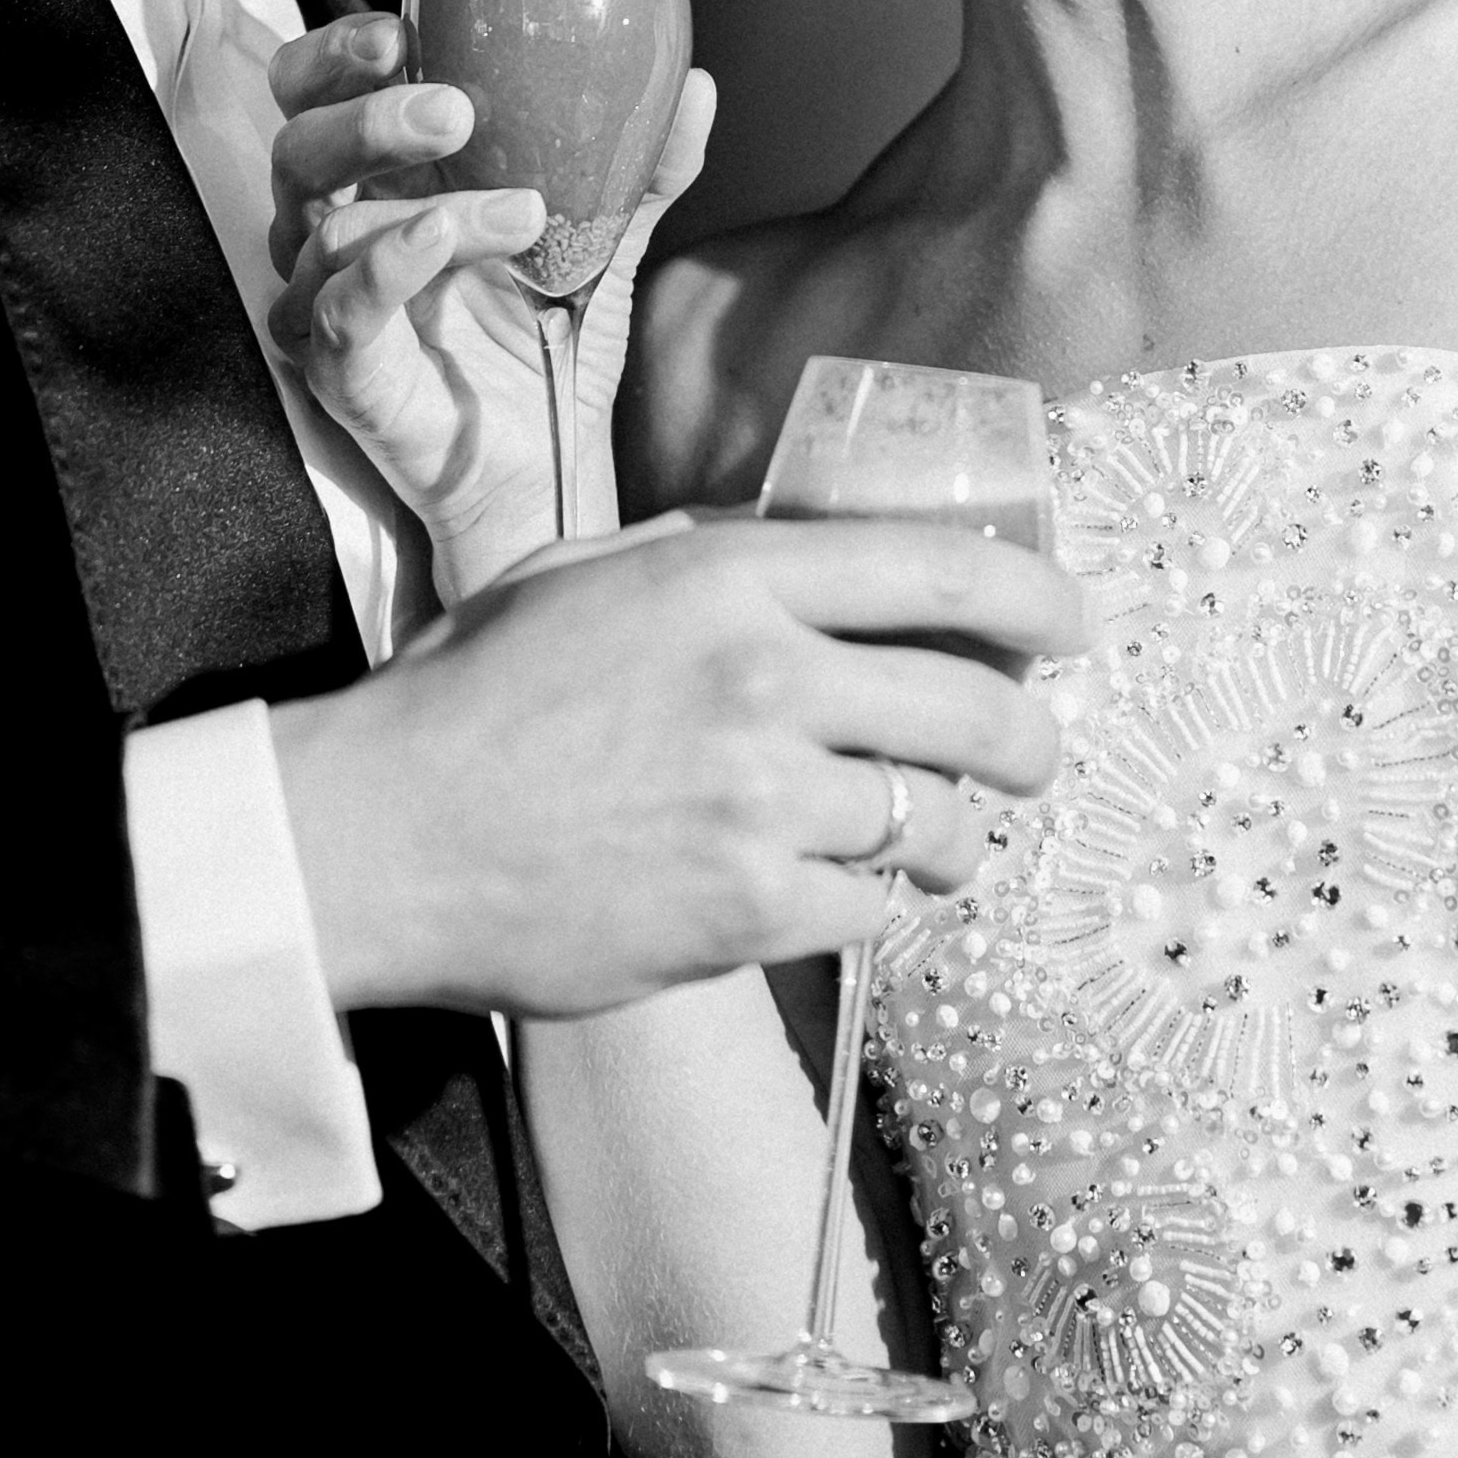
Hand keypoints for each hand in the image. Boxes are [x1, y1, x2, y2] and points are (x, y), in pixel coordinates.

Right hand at [267, 4, 717, 589]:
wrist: (553, 464)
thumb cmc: (551, 338)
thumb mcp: (603, 238)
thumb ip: (641, 166)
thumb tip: (695, 83)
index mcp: (383, 179)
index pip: (312, 92)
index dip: (336, 56)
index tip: (400, 33)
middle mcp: (340, 231)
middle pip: (300, 146)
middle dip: (368, 116)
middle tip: (454, 111)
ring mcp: (331, 302)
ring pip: (329, 225)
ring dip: (426, 204)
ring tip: (525, 213)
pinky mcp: (341, 369)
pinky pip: (338, 307)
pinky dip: (386, 264)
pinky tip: (438, 236)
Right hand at [268, 510, 1085, 1020]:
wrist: (386, 835)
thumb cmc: (475, 695)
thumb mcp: (592, 572)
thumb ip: (709, 552)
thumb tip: (815, 546)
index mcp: (729, 577)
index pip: (937, 570)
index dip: (1033, 595)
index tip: (1071, 618)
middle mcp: (765, 678)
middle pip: (975, 703)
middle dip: (1031, 734)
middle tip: (1035, 749)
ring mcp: (761, 801)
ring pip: (935, 820)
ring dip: (958, 833)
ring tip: (946, 838)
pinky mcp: (747, 911)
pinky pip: (872, 910)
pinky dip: (872, 905)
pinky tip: (841, 892)